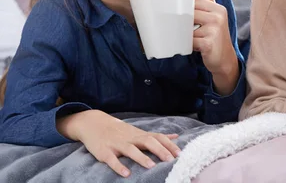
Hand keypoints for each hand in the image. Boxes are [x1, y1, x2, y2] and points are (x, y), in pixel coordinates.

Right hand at [57, 110, 179, 177]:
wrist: (94, 123)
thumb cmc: (120, 131)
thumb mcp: (139, 132)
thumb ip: (157, 136)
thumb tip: (175, 136)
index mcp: (140, 135)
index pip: (157, 138)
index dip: (169, 145)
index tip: (179, 153)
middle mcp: (131, 138)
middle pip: (147, 141)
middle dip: (160, 150)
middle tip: (170, 160)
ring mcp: (117, 145)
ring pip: (131, 150)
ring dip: (141, 158)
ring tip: (151, 166)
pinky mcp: (105, 152)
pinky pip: (112, 159)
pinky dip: (119, 166)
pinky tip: (126, 174)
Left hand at [193, 0, 238, 94]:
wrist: (225, 59)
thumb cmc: (218, 37)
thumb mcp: (217, 17)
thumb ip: (209, 1)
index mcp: (219, 9)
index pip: (195, 2)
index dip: (186, 9)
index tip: (181, 14)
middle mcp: (217, 18)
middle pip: (189, 14)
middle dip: (184, 22)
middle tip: (185, 28)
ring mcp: (213, 30)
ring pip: (188, 28)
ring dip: (187, 35)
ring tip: (195, 39)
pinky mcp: (208, 44)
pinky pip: (190, 40)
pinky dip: (189, 44)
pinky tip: (195, 47)